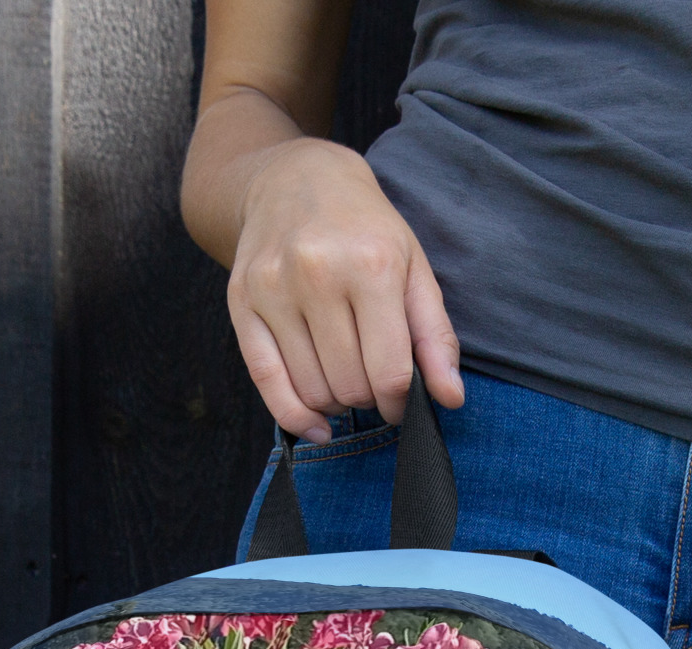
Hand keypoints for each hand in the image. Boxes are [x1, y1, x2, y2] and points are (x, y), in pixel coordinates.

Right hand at [227, 137, 462, 438]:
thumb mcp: (414, 270)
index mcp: (371, 265)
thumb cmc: (365, 231)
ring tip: (344, 376)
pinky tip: (317, 425)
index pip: (390, 373)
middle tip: (371, 380)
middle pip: (351, 386)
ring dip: (336, 402)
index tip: (402, 402)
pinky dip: (295, 416)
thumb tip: (451, 399)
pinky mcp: (240, 300)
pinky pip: (266, 381)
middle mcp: (317, 274)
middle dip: (369, 398)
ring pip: (313, 390)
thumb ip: (436, 337)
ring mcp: (273, 287)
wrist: (295, 179)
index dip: (401, 404)